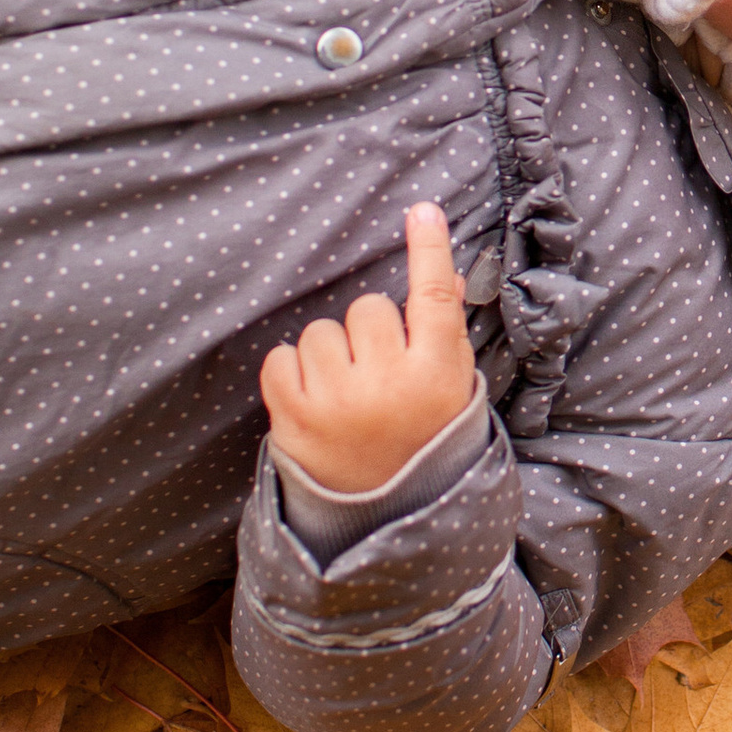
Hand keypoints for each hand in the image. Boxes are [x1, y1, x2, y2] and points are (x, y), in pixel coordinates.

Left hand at [259, 205, 477, 496]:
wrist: (379, 521)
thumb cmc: (421, 445)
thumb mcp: (450, 396)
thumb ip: (445, 338)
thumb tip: (445, 278)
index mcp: (436, 376)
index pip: (435, 298)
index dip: (428, 250)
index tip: (421, 210)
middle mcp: (388, 383)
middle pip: (369, 308)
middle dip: (370, 333)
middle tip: (377, 374)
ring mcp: (336, 400)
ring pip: (321, 330)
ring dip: (329, 353)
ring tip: (344, 394)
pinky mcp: (291, 415)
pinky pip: (281, 356)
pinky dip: (292, 371)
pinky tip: (313, 400)